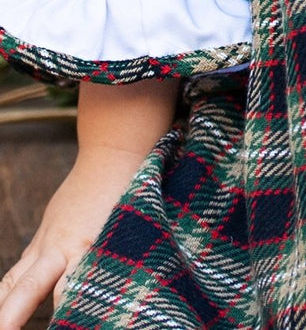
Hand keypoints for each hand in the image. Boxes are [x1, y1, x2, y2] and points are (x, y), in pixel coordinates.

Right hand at [0, 147, 142, 328]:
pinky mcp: (43, 236)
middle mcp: (60, 245)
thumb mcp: (133, 229)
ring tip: (1, 325)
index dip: (66, 312)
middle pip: (29, 287)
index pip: (69, 292)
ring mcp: (47, 240)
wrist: (114, 152)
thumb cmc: (131, 190)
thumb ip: (117, 265)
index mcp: (85, 245)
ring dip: (3, 304)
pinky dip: (11, 287)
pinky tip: (7, 305)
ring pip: (16, 278)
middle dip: (12, 316)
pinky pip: (21, 266)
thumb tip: (125, 297)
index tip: (65, 326)